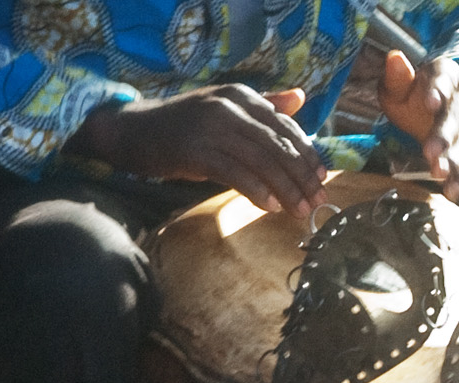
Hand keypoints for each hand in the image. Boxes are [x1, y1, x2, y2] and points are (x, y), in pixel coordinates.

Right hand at [72, 84, 327, 217]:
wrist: (135, 131)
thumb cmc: (185, 126)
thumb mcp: (225, 109)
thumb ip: (263, 106)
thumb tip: (299, 98)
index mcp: (241, 96)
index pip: (286, 126)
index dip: (308, 154)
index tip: (322, 179)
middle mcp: (230, 108)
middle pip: (278, 146)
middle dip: (302, 177)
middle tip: (318, 202)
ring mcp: (212, 129)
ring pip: (261, 162)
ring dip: (285, 190)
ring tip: (300, 211)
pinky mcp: (196, 152)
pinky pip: (236, 174)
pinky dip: (257, 192)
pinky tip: (270, 207)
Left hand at [378, 51, 458, 199]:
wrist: (429, 112)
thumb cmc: (411, 98)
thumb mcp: (397, 88)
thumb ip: (396, 78)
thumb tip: (394, 58)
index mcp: (446, 73)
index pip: (445, 79)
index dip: (439, 91)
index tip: (430, 103)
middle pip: (458, 114)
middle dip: (445, 134)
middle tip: (429, 153)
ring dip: (455, 158)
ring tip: (438, 175)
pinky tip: (453, 190)